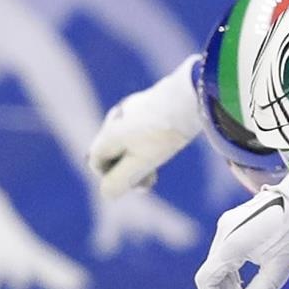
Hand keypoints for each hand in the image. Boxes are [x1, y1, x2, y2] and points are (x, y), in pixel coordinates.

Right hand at [86, 54, 205, 199]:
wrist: (192, 95)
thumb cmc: (165, 132)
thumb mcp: (142, 162)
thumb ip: (121, 180)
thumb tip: (106, 193)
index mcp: (109, 132)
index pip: (96, 161)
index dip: (110, 178)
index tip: (137, 184)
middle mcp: (115, 118)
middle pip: (111, 151)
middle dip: (128, 169)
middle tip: (152, 179)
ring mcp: (131, 108)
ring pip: (127, 139)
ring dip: (139, 157)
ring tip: (159, 162)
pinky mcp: (148, 102)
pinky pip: (139, 128)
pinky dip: (148, 142)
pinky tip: (167, 143)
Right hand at [195, 181, 288, 288]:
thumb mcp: (279, 268)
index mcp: (232, 244)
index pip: (206, 280)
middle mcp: (224, 232)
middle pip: (210, 272)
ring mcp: (227, 225)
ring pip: (216, 263)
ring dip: (225, 284)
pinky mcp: (234, 222)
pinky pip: (223, 252)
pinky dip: (229, 270)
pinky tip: (241, 281)